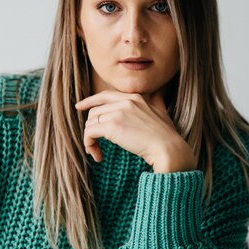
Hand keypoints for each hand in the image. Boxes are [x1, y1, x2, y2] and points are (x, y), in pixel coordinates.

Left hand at [75, 89, 196, 173]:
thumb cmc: (166, 136)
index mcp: (134, 97)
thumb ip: (156, 101)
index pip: (104, 95)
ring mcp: (118, 113)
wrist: (168, 149)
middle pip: (94, 111)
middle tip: (94, 143)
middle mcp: (125, 101)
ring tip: (97, 152)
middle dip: (91, 127)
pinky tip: (97, 155)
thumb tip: (157, 92)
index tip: (79, 107)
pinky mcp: (112, 126)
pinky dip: (89, 145)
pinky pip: (90, 133)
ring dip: (90, 139)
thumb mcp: (162, 112)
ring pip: (90, 123)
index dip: (90, 101)